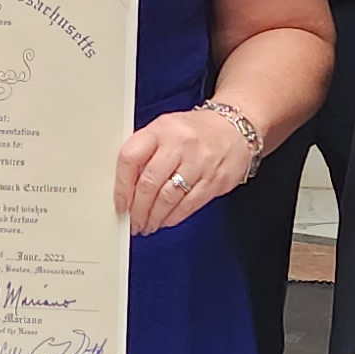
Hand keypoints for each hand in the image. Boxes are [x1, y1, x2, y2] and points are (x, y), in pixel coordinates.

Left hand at [117, 105, 256, 236]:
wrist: (234, 128)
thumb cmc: (194, 131)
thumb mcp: (165, 129)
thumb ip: (145, 152)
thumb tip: (125, 186)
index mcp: (161, 129)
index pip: (130, 158)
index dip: (121, 186)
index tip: (120, 203)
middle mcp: (180, 145)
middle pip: (149, 184)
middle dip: (138, 210)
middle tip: (133, 221)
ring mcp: (199, 163)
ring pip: (168, 199)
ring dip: (154, 218)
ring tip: (147, 224)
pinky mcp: (214, 180)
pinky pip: (188, 205)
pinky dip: (173, 217)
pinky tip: (165, 220)